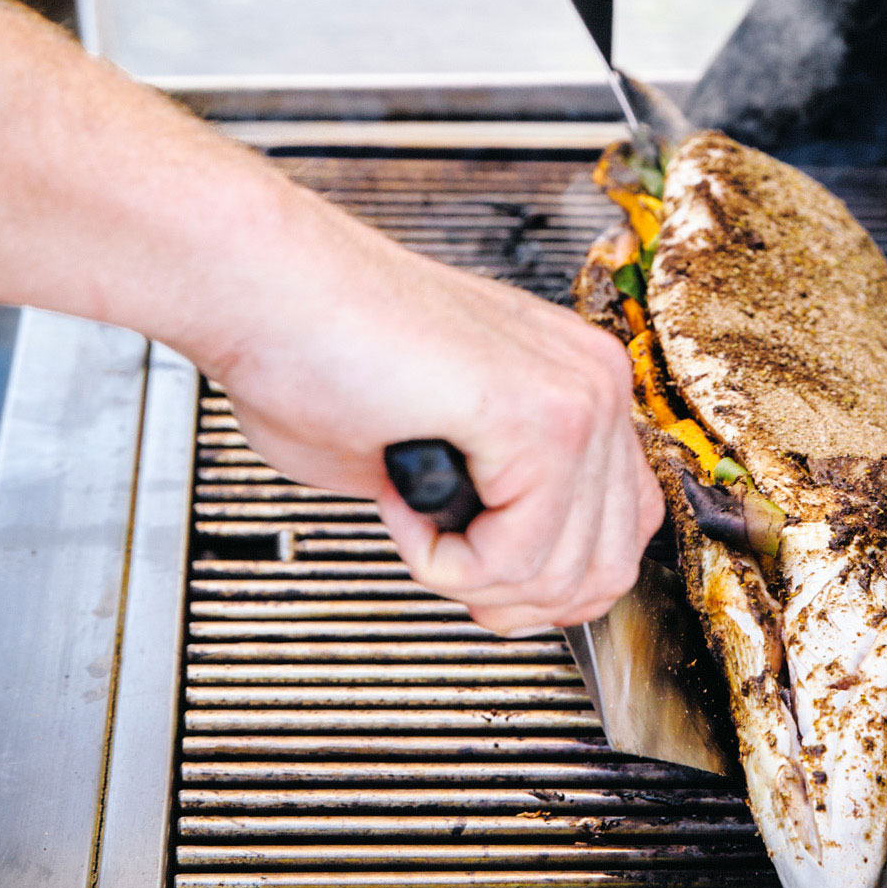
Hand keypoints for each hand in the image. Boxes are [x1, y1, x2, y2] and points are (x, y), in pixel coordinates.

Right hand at [210, 192, 664, 631]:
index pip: (623, 529)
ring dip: (472, 577)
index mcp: (575, 382)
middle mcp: (594, 381)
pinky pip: (517, 555)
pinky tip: (404, 505)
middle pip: (609, 565)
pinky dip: (447, 562)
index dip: (546, 584)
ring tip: (411, 515)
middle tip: (444, 563)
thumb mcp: (438, 451)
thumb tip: (519, 579)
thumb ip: (500, 505)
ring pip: (564, 573)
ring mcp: (577, 395)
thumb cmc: (317, 353)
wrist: (263, 288)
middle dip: (516, 598)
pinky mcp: (539, 416)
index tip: (477, 576)